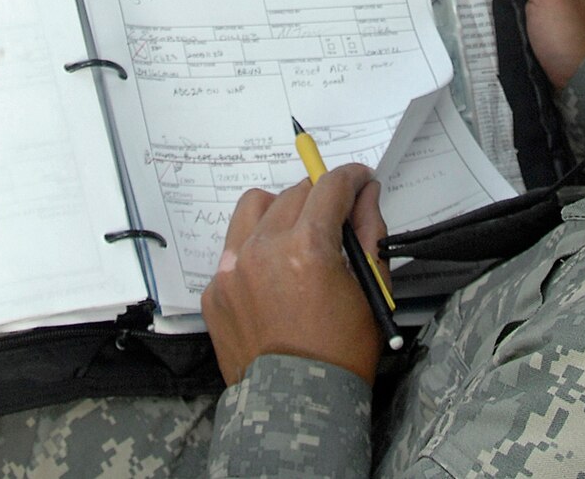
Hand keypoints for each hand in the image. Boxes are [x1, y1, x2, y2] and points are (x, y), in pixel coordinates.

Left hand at [202, 163, 387, 386]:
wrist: (297, 406)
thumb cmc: (341, 354)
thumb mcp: (371, 289)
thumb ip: (368, 232)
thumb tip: (365, 197)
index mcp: (306, 247)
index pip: (330, 186)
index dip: (351, 177)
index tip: (360, 179)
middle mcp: (262, 249)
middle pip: (295, 193)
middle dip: (321, 197)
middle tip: (337, 217)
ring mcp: (231, 269)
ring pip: (255, 208)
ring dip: (280, 211)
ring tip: (297, 235)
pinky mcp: (214, 290)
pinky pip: (235, 248)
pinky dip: (257, 249)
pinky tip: (275, 274)